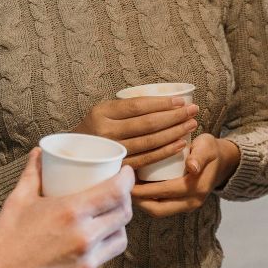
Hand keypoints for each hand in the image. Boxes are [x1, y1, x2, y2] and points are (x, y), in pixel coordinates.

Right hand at [0, 149, 132, 267]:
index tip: (126, 173)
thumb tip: (40, 152)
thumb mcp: (19, 199)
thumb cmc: (5, 237)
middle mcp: (84, 238)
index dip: (128, 180)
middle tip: (117, 195)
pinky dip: (98, 251)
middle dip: (125, 201)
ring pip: (119, 240)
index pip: (117, 192)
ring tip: (107, 220)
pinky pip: (101, 262)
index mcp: (72, 212)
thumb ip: (33, 172)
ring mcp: (86, 263)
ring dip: (117, 227)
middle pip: (124, 215)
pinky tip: (89, 245)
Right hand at [78, 96, 200, 170]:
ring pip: (150, 141)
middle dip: (175, 116)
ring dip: (175, 132)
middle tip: (194, 111)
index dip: (163, 103)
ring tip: (191, 125)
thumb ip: (126, 108)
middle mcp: (105, 132)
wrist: (73, 156)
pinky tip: (180, 144)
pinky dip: (165, 151)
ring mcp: (112, 151)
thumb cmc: (96, 129)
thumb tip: (164, 100)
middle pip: (148, 123)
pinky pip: (146, 159)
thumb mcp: (104, 112)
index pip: (138, 105)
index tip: (182, 101)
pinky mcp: (118, 167)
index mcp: (102, 112)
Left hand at [131, 133, 239, 217]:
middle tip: (121, 187)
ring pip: (158, 212)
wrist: (223, 161)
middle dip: (138, 200)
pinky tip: (136, 191)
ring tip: (126, 190)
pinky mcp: (182, 206)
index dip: (144, 188)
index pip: (165, 191)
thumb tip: (192, 167)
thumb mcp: (207, 147)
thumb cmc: (210, 149)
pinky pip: (162, 208)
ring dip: (141, 203)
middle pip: (158, 209)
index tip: (127, 179)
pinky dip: (148, 202)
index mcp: (197, 187)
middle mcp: (193, 201)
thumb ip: (200, 155)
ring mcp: (187, 206)